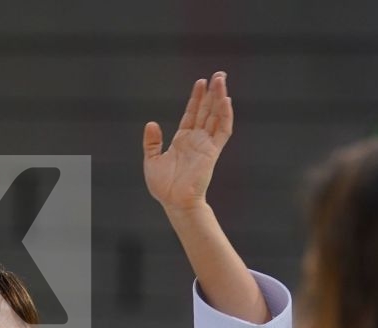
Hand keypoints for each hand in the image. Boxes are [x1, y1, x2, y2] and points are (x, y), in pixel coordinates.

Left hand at [142, 72, 232, 212]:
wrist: (175, 202)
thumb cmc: (164, 187)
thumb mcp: (151, 161)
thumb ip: (151, 142)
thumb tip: (151, 123)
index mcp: (182, 140)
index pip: (192, 113)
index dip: (197, 98)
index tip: (201, 82)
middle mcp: (196, 139)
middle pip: (207, 110)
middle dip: (212, 92)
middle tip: (218, 75)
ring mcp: (206, 144)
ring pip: (216, 116)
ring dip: (220, 98)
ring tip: (222, 80)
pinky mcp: (212, 152)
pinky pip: (222, 131)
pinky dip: (225, 116)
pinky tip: (226, 101)